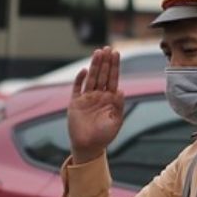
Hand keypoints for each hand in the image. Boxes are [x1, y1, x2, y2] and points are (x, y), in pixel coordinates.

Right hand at [67, 46, 124, 162]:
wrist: (88, 147)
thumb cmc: (104, 136)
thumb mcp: (116, 121)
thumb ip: (119, 106)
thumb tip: (121, 90)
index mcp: (110, 99)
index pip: (113, 78)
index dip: (114, 66)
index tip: (116, 54)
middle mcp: (98, 95)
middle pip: (102, 75)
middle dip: (105, 62)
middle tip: (107, 48)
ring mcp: (87, 98)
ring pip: (91, 78)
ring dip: (94, 66)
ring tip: (98, 53)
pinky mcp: (75, 103)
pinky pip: (77, 88)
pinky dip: (80, 79)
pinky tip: (84, 71)